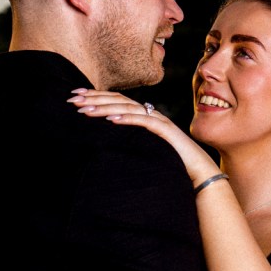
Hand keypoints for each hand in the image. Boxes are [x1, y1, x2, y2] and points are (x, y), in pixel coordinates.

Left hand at [69, 89, 217, 183]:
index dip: (95, 96)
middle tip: (72, 99)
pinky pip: (144, 122)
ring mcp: (159, 121)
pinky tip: (111, 120)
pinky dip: (127, 119)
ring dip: (105, 107)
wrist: (198, 175)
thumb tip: (102, 143)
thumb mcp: (143, 149)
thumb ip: (128, 142)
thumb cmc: (170, 164)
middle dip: (94, 98)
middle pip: (118, 100)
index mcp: (143, 116)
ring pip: (128, 108)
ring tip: (85, 110)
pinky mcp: (166, 132)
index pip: (116, 100)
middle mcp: (150, 113)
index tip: (74, 97)